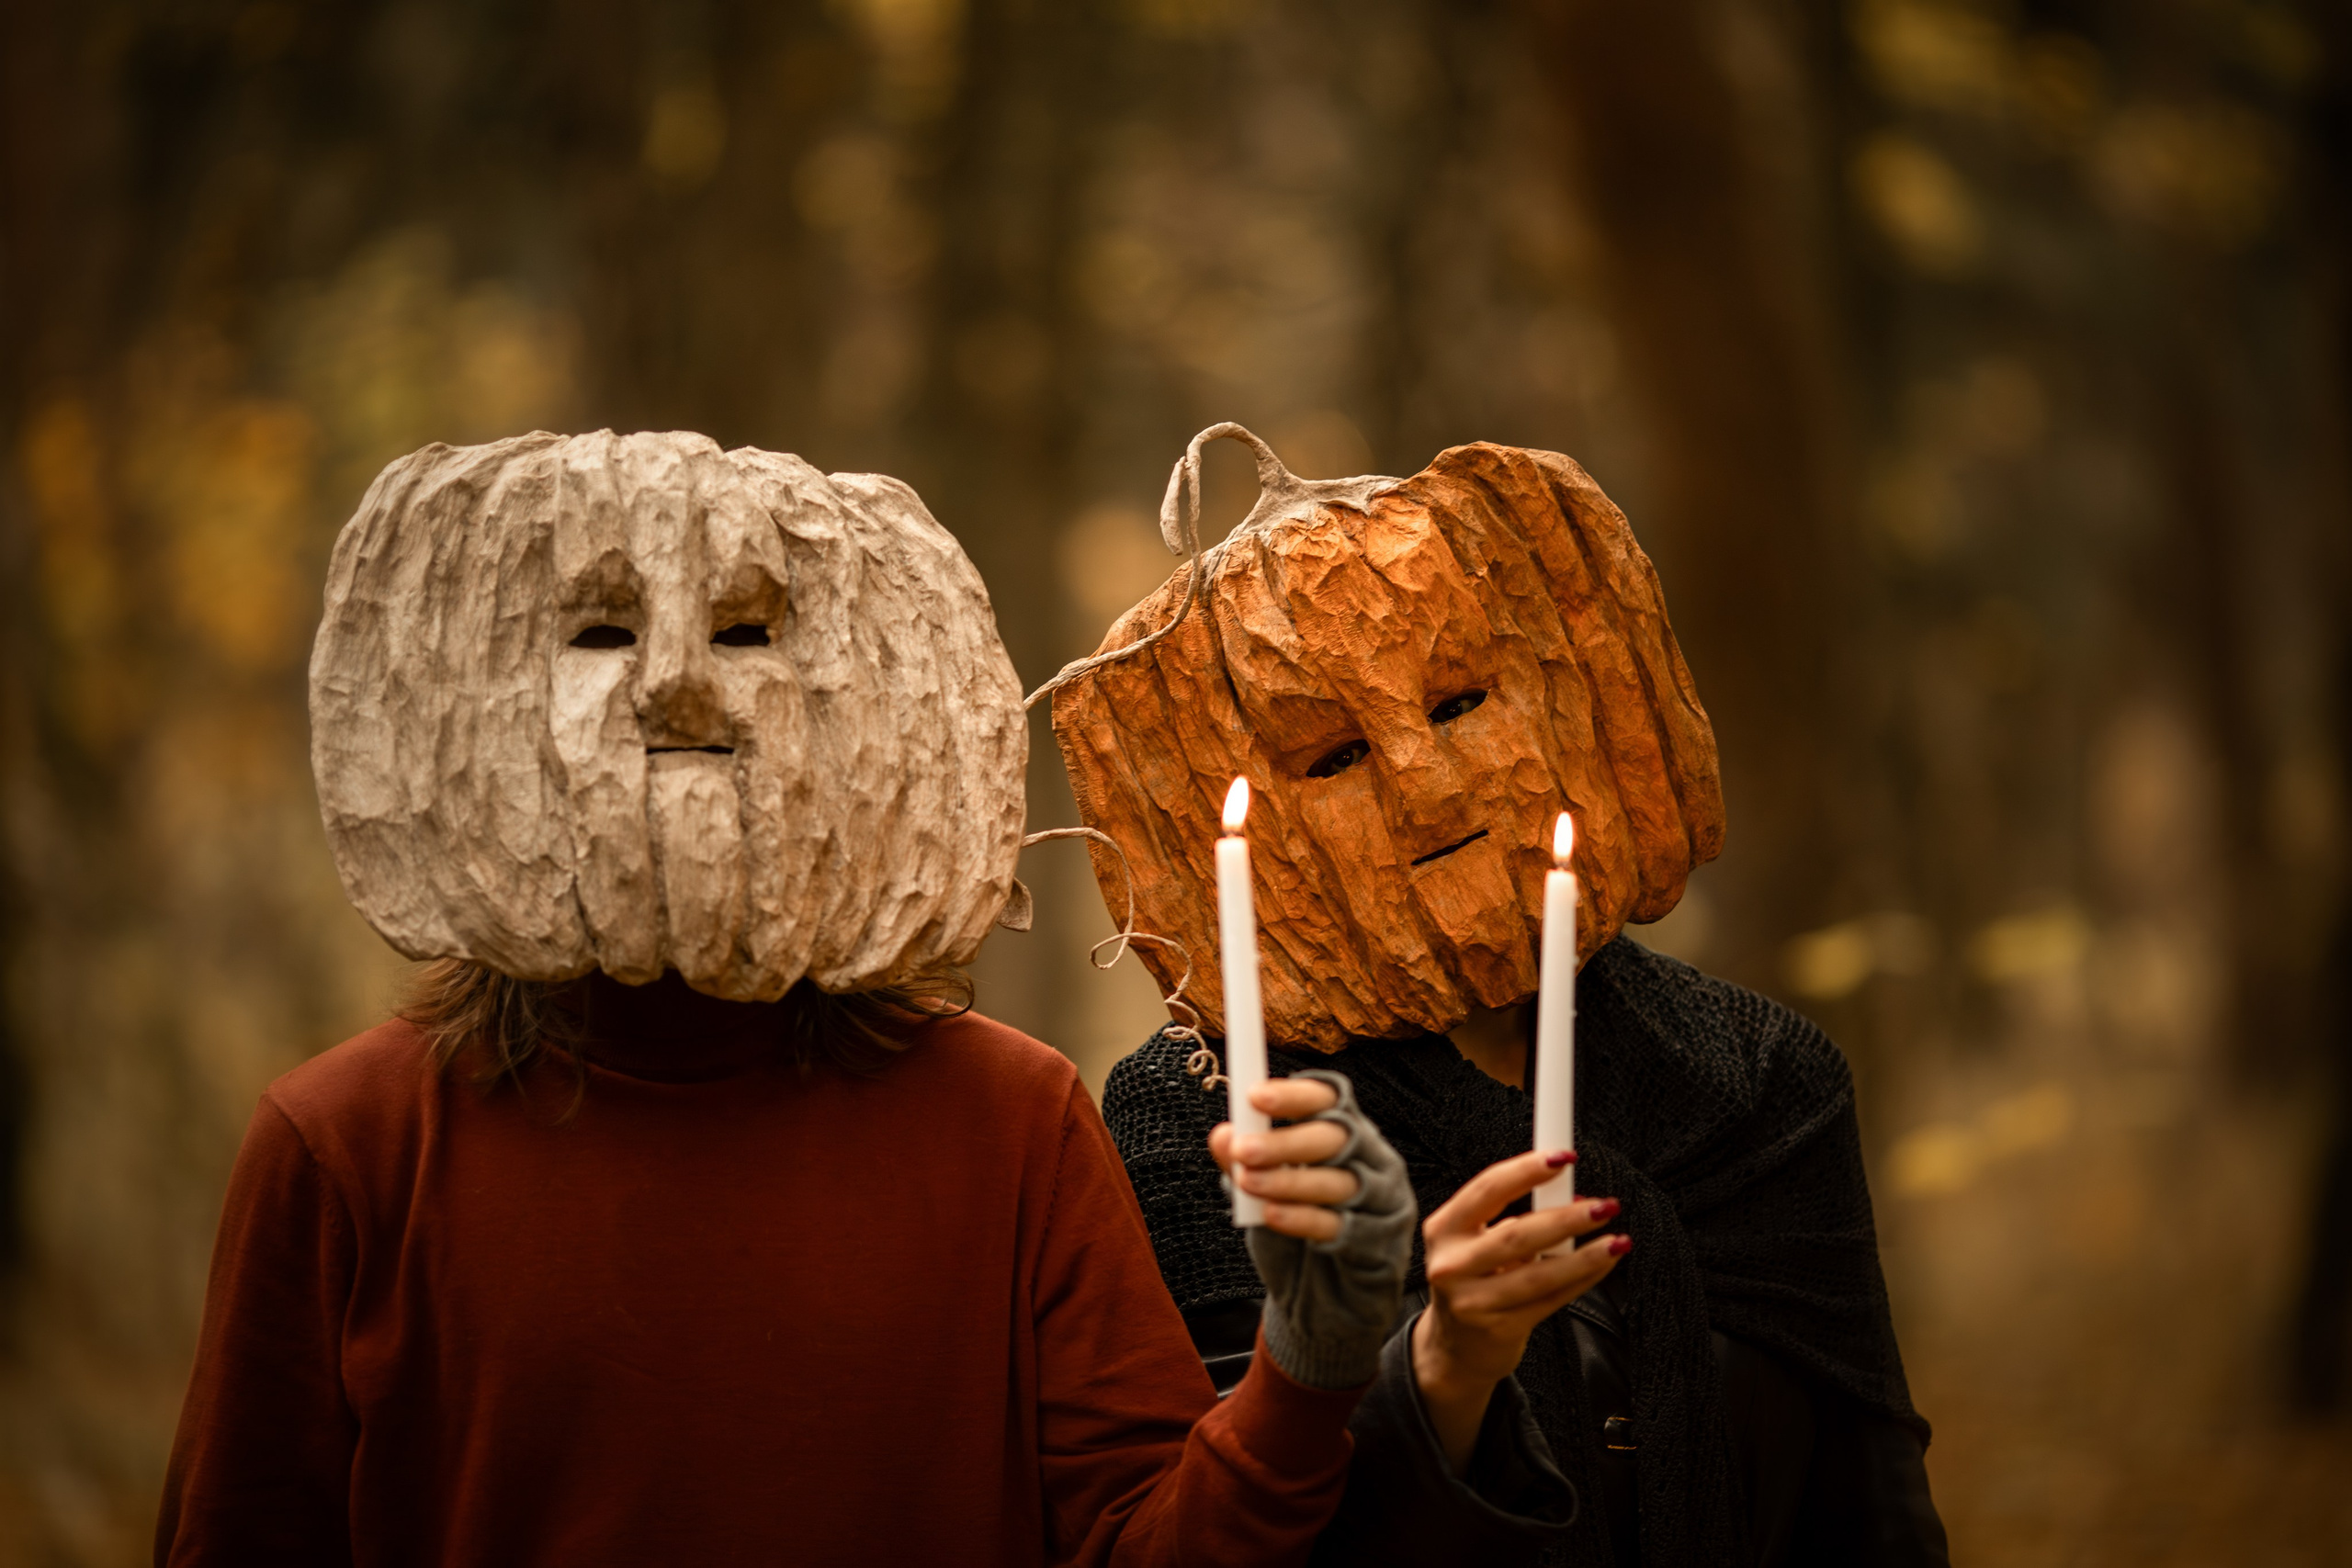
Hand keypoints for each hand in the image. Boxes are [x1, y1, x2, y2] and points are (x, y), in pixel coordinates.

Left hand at [1208, 1072, 1414, 1390]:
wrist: (1323, 1307)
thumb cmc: (1295, 1236)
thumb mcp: (1261, 1196)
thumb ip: (1242, 1164)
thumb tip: (1222, 1134)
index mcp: (1345, 1134)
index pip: (1329, 1099)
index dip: (1295, 1095)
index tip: (1254, 1097)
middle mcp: (1372, 1159)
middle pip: (1337, 1137)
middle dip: (1286, 1142)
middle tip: (1243, 1149)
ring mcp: (1383, 1199)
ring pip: (1340, 1181)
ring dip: (1289, 1182)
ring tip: (1247, 1184)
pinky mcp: (1381, 1240)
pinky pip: (1341, 1226)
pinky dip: (1303, 1219)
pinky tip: (1271, 1216)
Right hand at [1411, 1150, 1626, 1472]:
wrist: (1455, 1347)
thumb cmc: (1472, 1281)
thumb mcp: (1475, 1243)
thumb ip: (1513, 1217)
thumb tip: (1571, 1196)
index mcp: (1444, 1230)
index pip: (1488, 1189)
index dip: (1528, 1169)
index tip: (1564, 1158)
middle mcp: (1452, 1265)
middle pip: (1518, 1234)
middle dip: (1567, 1217)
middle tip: (1604, 1205)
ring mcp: (1473, 1301)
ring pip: (1540, 1273)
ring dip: (1586, 1254)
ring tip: (1617, 1240)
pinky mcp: (1499, 1329)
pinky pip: (1551, 1299)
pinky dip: (1583, 1279)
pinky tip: (1603, 1264)